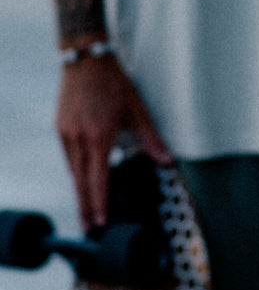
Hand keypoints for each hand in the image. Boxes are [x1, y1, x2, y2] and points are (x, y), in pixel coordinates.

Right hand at [56, 54, 171, 228]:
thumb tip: (167, 161)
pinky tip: (83, 179)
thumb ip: (151, 138)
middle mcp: (80, 138)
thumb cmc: (115, 82)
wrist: (86, 58)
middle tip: (89, 230)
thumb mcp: (137, 108)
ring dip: (80, 191)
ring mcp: (67, 133)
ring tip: (87, 211)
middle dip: (86, 207)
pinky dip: (76, 170)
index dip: (100, 202)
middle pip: (81, 182)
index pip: (99, 178)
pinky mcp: (60, 128)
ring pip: (73, 170)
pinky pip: (68, 156)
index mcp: (100, 135)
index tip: (101, 222)